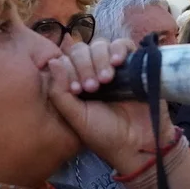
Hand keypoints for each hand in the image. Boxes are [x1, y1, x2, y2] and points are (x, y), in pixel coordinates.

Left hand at [48, 37, 177, 173]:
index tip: (77, 90)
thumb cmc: (104, 134)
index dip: (69, 69)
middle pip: (81, 49)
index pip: (65, 60)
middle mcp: (92, 72)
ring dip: (100, 59)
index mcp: (76, 83)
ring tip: (106, 79)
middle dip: (84, 65)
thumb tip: (52, 61)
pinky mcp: (133, 64)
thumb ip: (59, 92)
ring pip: (101, 45)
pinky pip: (124, 44)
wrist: (136, 143)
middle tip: (93, 87)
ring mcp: (113, 67)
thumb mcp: (75, 117)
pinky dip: (119, 49)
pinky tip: (118, 63)